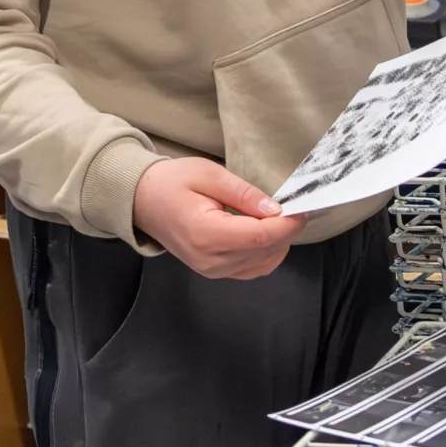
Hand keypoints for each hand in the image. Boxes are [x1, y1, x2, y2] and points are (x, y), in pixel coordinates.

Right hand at [131, 157, 307, 279]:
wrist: (142, 201)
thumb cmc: (171, 182)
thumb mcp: (208, 174)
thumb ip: (243, 193)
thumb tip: (275, 209)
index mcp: (207, 235)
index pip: (260, 236)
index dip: (288, 224)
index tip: (303, 207)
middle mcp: (211, 260)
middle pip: (266, 252)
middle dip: (287, 231)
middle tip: (295, 207)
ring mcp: (212, 271)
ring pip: (263, 263)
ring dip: (279, 242)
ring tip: (279, 217)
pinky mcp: (214, 272)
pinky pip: (252, 269)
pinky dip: (267, 253)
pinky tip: (266, 233)